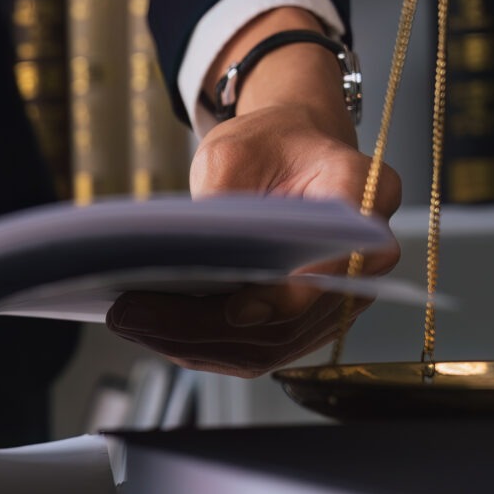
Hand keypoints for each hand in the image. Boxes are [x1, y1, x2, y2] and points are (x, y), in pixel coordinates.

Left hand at [107, 8, 401, 376]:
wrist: (290, 152)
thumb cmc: (268, 143)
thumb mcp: (233, 149)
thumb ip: (222, 201)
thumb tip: (187, 263)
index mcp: (363, 192)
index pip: (341, 259)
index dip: (291, 295)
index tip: (236, 308)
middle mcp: (364, 256)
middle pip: (294, 320)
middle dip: (208, 328)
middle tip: (135, 313)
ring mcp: (338, 297)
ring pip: (272, 347)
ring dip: (195, 345)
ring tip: (129, 321)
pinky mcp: (306, 322)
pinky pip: (259, 350)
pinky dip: (203, 347)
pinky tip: (152, 329)